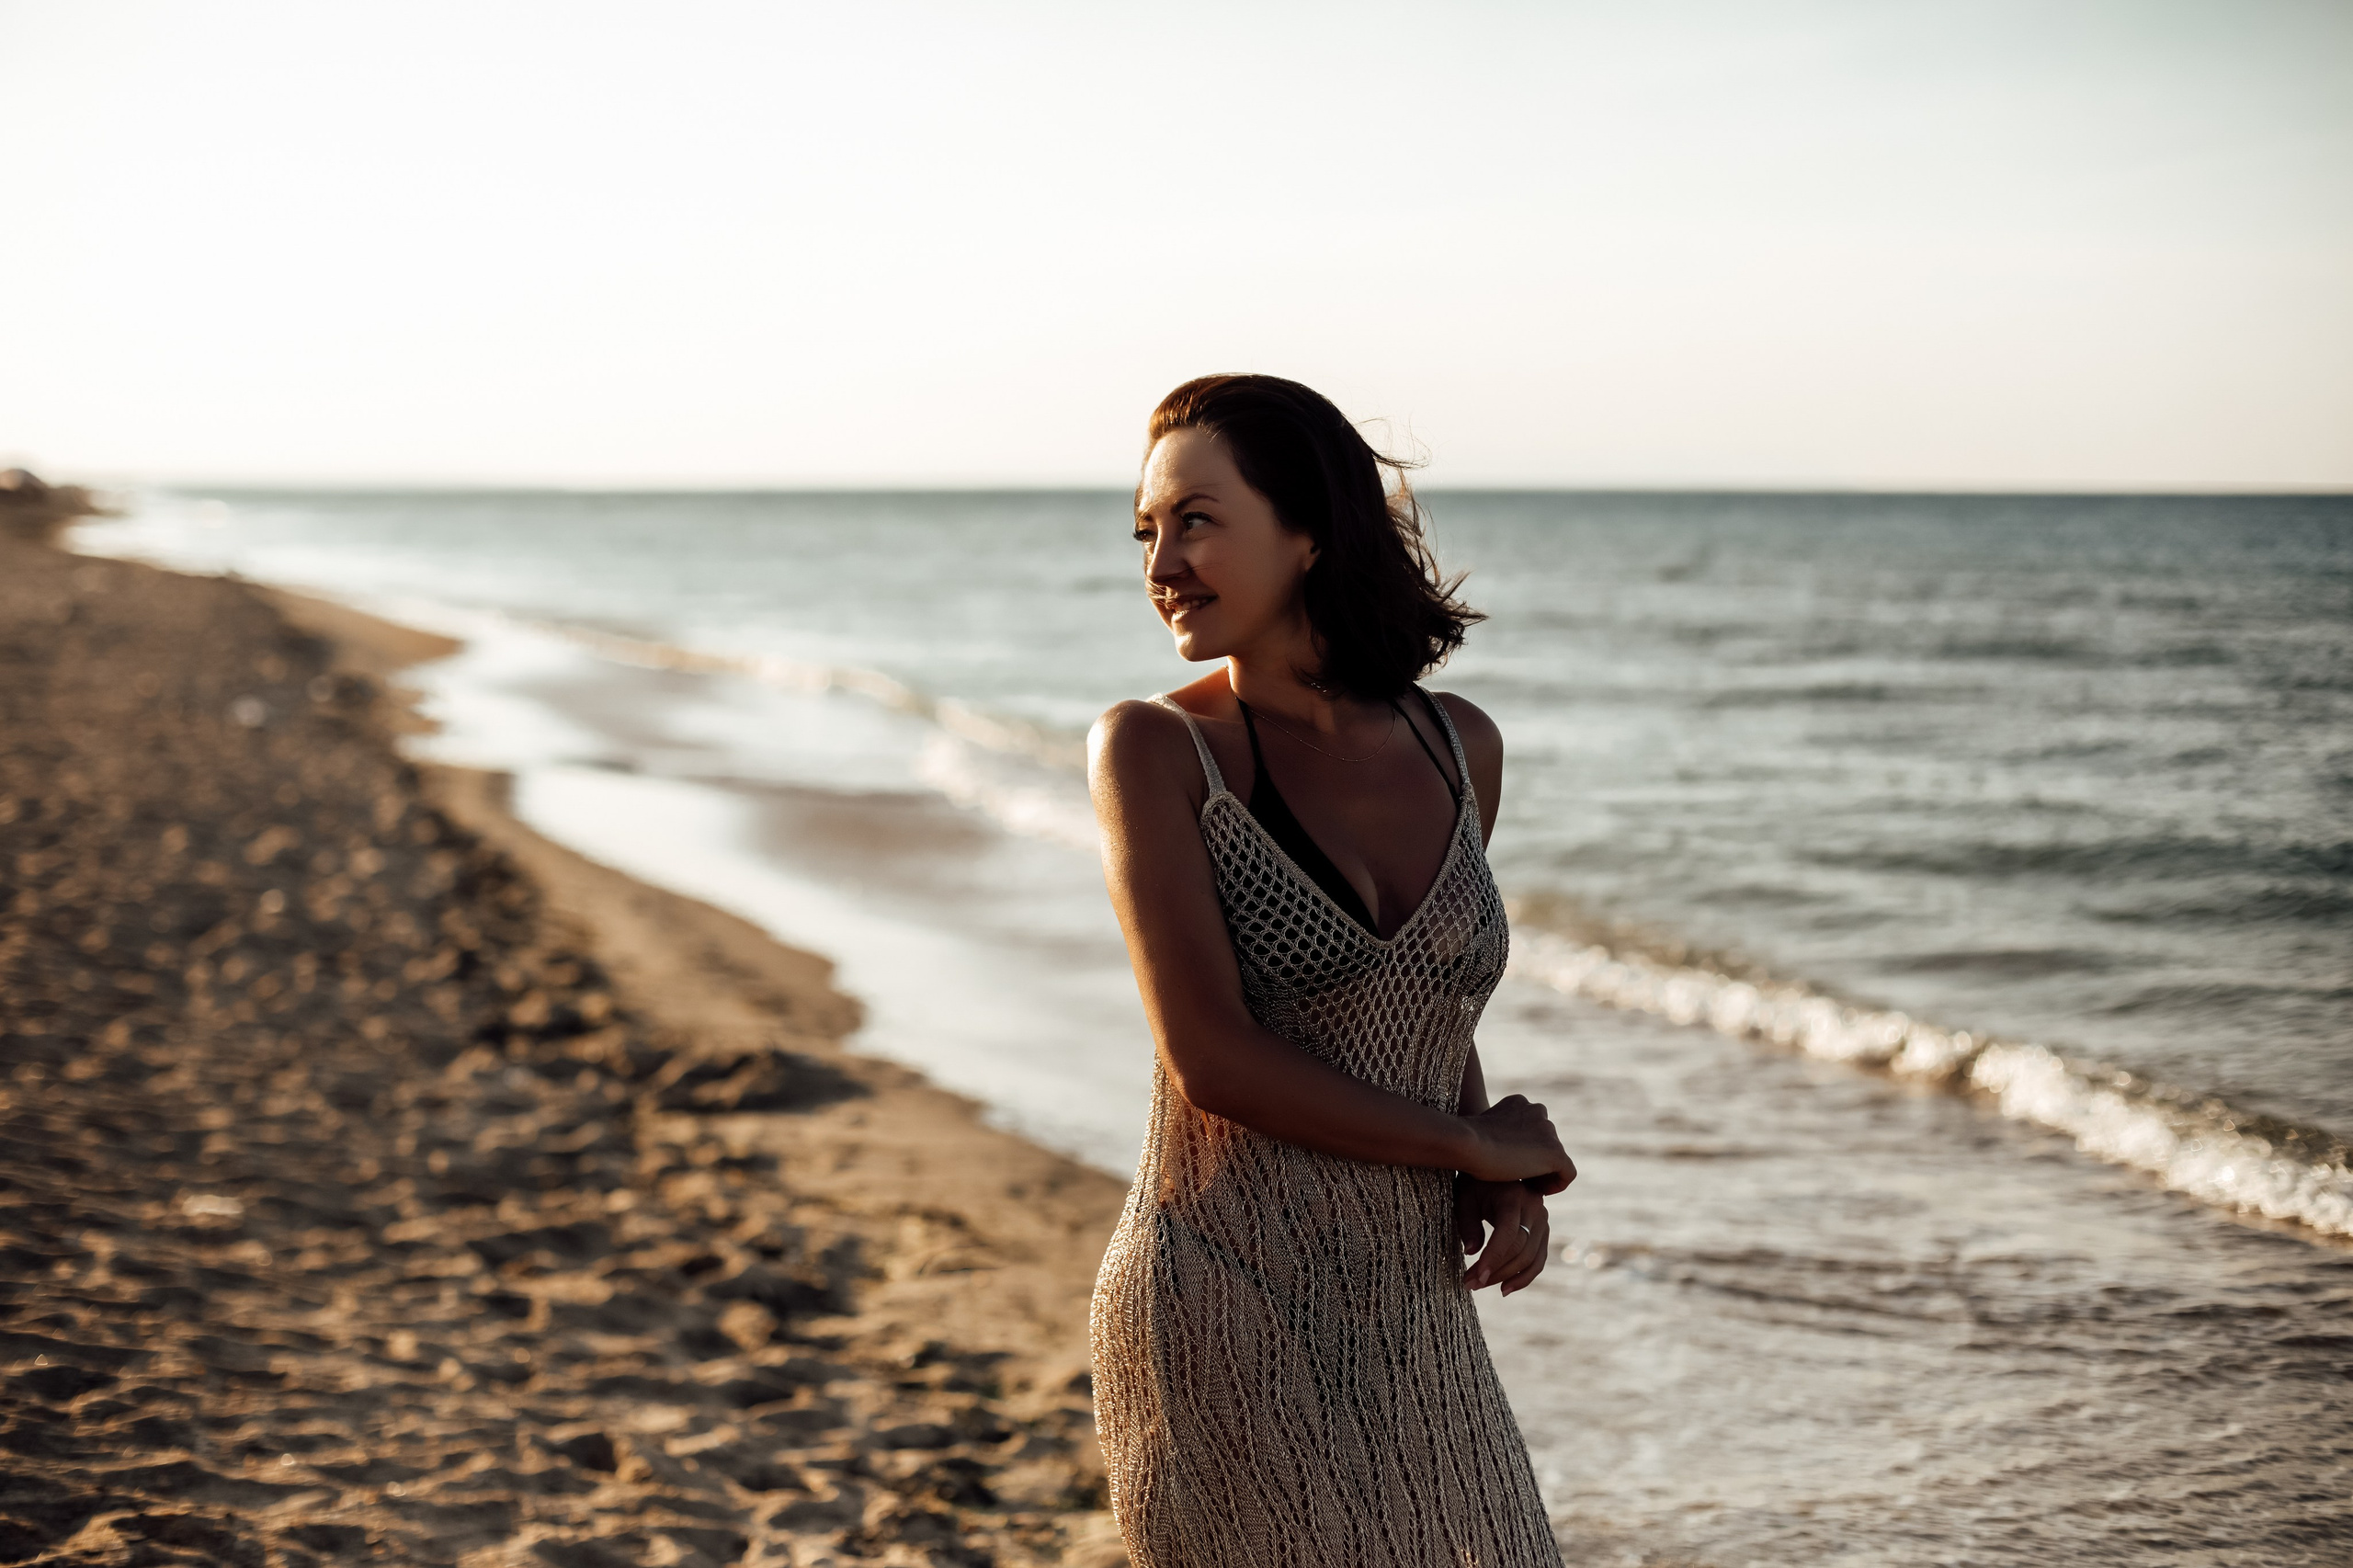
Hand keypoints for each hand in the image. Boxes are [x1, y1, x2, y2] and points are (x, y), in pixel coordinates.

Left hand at [1455, 1176, 1549, 1294]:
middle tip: (1468, 1284)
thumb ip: (1468, 1224)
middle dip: (1494, 1271)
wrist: (1492, 1165)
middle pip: (1520, 1250)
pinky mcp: (1542, 1229)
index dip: (1492, 1260)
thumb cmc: (1473, 1182)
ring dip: (1507, 1277)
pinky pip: (1538, 1258)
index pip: (1508, 1235)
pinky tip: (1505, 1288)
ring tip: (1481, 1286)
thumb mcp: (1464, 1198)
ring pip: (1531, 1257)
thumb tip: (1472, 1253)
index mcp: (1514, 1197)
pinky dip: (1524, 1276)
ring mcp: (1542, 1218)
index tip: (1474, 1279)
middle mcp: (1534, 1207)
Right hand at [1457, 1093, 1576, 1193]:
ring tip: (1525, 1187)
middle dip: (1535, 1161)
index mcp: (1519, 1103)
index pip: (1532, 1129)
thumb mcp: (1480, 1132)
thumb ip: (1495, 1135)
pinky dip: (1556, 1184)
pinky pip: (1567, 1173)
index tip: (1509, 1166)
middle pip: (1545, 1142)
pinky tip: (1538, 1193)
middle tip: (1518, 1180)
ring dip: (1542, 1173)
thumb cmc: (1466, 1143)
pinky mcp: (1555, 1152)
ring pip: (1556, 1158)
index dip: (1524, 1150)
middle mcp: (1537, 1111)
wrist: (1468, 1145)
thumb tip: (1494, 1148)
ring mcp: (1548, 1131)